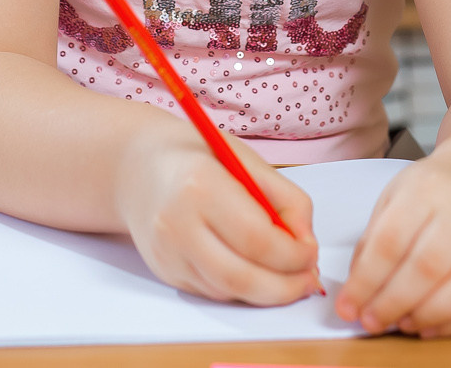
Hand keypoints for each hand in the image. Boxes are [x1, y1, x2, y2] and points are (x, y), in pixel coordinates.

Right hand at [114, 127, 321, 305]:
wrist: (138, 167)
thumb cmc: (200, 157)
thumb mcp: (247, 160)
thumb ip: (286, 199)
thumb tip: (306, 243)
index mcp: (200, 186)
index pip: (257, 239)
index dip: (294, 255)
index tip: (311, 253)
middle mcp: (177, 224)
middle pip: (241, 278)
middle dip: (285, 287)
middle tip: (307, 280)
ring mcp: (167, 253)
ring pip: (228, 292)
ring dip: (267, 293)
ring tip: (289, 278)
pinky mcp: (165, 271)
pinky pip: (213, 292)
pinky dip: (243, 289)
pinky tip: (256, 272)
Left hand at [336, 154, 450, 338]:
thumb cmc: (433, 192)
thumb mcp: (394, 198)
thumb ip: (373, 241)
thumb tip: (357, 292)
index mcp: (424, 189)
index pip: (391, 240)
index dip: (366, 280)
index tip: (348, 307)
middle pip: (427, 266)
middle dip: (393, 303)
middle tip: (372, 322)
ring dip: (427, 316)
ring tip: (402, 325)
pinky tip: (430, 327)